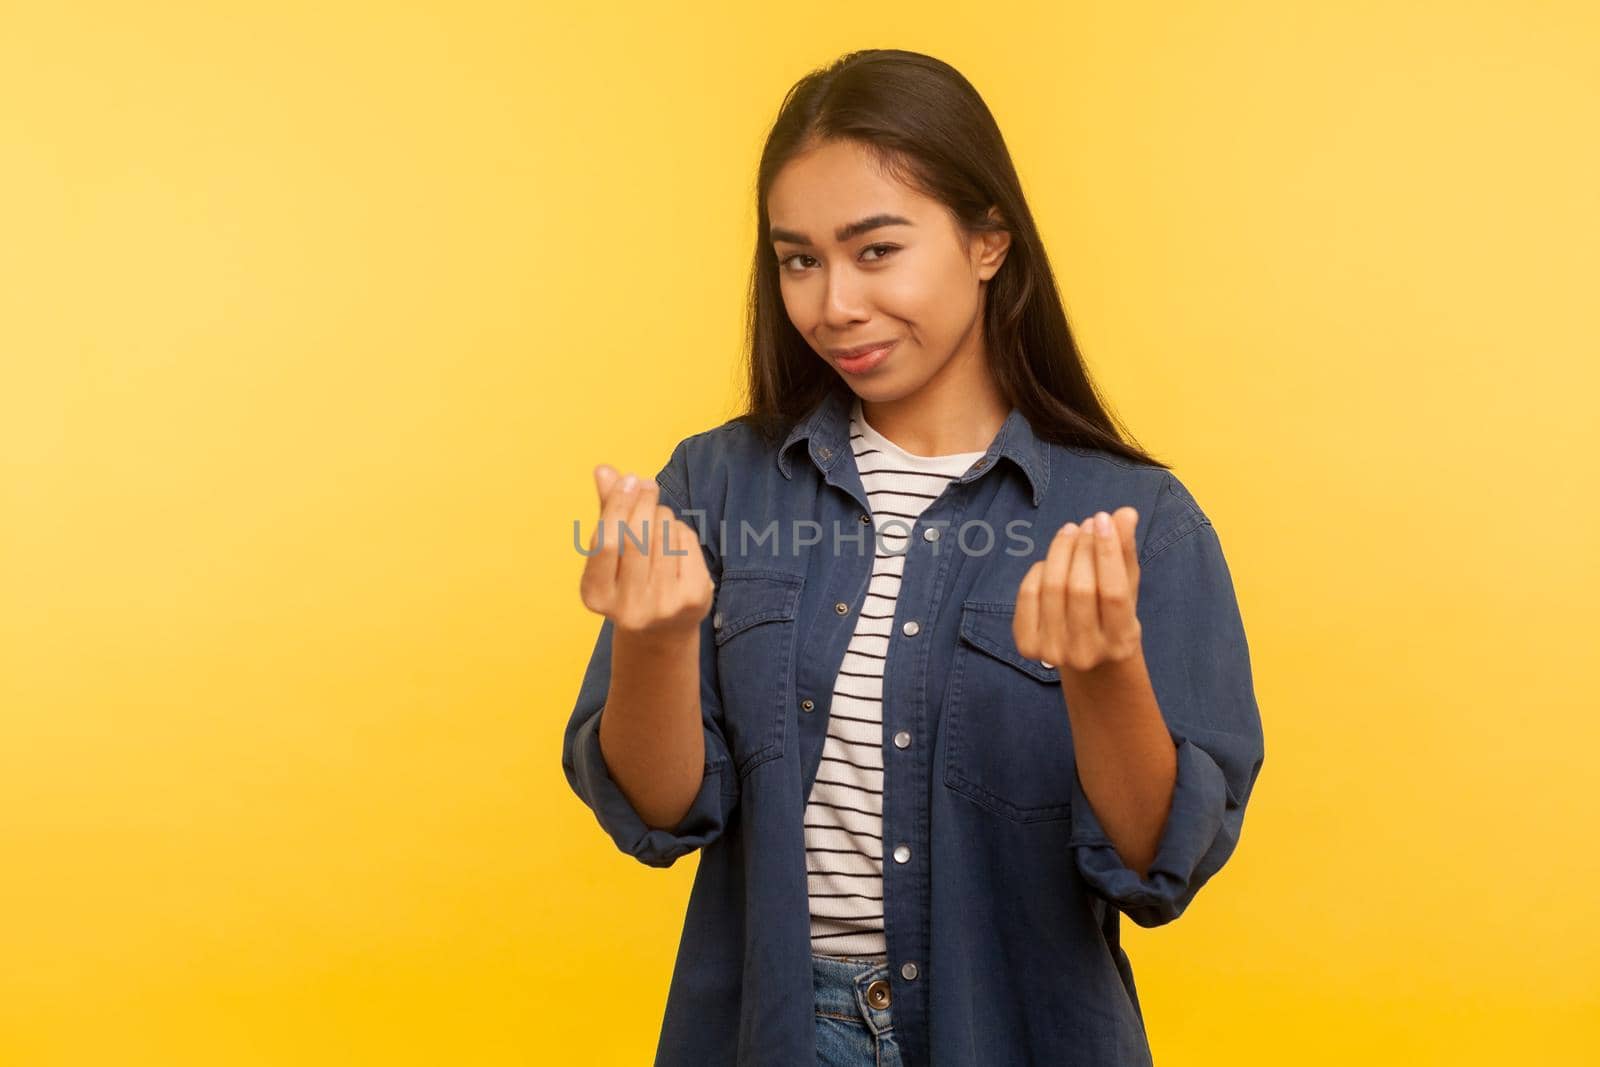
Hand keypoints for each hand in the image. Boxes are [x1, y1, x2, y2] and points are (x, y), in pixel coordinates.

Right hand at [579, 464, 713, 640]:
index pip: (606, 542)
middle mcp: (627, 608)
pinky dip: (680, 530)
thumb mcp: (612, 550)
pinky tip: (674, 536)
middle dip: (644, 503)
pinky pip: (686, 545)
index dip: (618, 505)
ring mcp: (662, 607)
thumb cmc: (630, 578)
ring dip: (663, 515)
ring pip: (664, 537)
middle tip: (648, 484)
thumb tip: (604, 470)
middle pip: (637, 538)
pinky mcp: (692, 600)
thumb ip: (607, 510)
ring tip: (659, 514)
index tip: (629, 479)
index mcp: (596, 596)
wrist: (662, 628)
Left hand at [1013, 508, 1142, 673]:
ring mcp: (1053, 652)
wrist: (1086, 657)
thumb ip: (1126, 552)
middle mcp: (1086, 653)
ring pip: (1052, 587)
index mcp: (1121, 642)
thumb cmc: (1112, 616)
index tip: (1104, 518)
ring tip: (1070, 531)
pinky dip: (1038, 571)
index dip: (1108, 551)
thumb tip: (1125, 512)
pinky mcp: (1027, 646)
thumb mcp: (1127, 588)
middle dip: (1083, 548)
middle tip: (1087, 523)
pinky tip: (1050, 560)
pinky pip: (1028, 595)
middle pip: (1079, 588)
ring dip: (1060, 551)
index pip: (1113, 592)